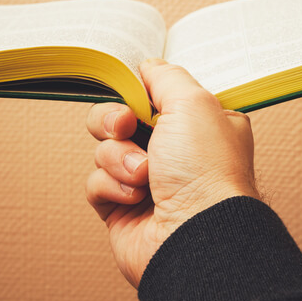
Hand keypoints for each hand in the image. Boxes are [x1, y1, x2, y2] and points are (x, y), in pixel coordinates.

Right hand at [85, 58, 258, 287]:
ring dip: (118, 157)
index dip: (136, 91)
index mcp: (196, 124)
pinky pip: (96, 182)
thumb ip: (166, 76)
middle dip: (114, 119)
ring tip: (142, 174)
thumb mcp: (194, 102)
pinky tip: (135, 197)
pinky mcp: (121, 208)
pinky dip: (112, 186)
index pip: (153, 95)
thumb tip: (147, 66)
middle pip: (119, 119)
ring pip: (104, 150)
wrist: (195, 235)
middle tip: (126, 125)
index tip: (133, 92)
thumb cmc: (205, 170)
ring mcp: (146, 181)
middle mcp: (173, 152)